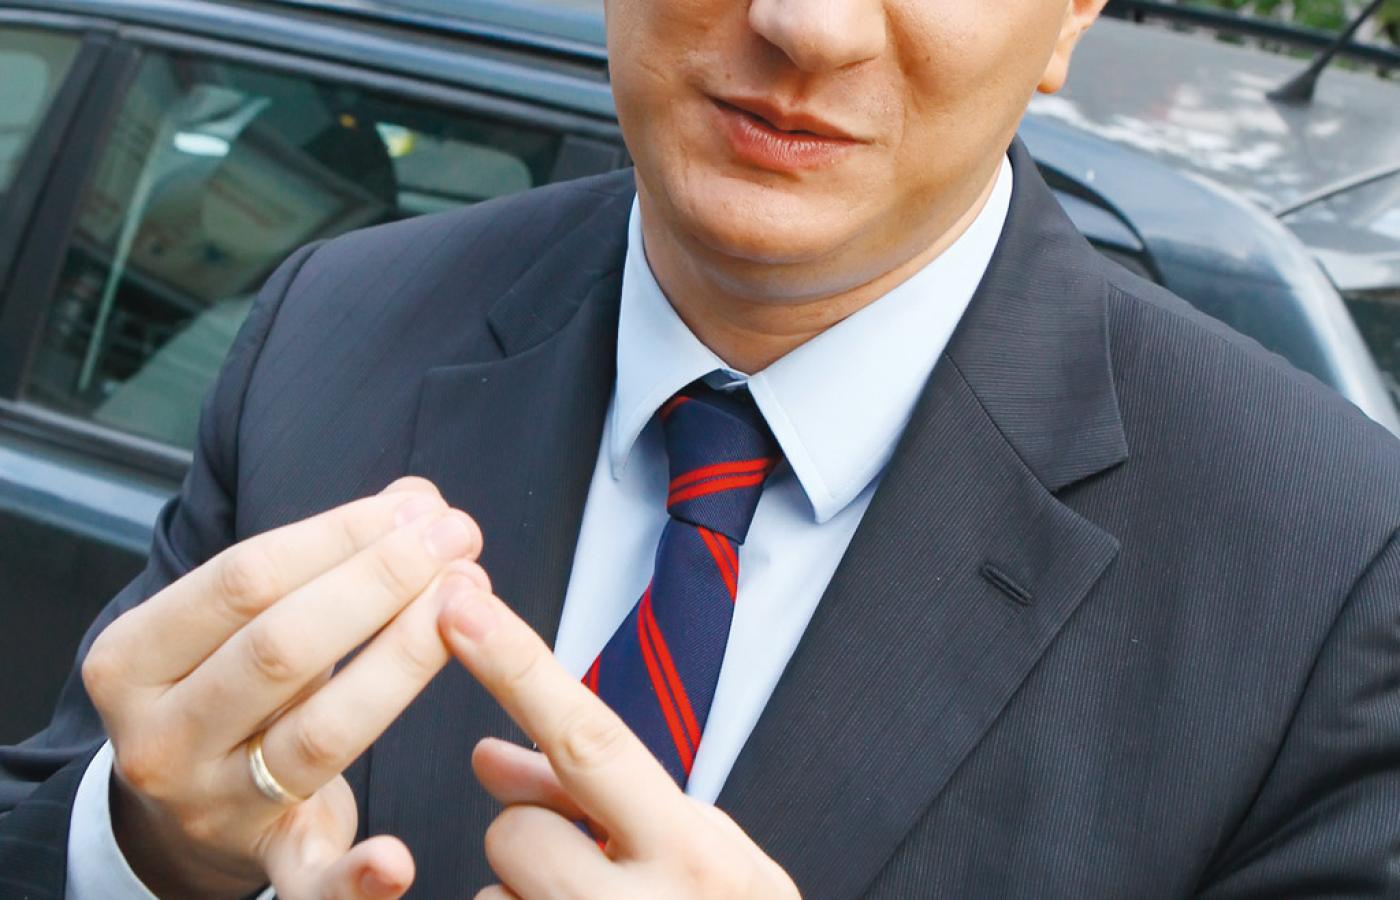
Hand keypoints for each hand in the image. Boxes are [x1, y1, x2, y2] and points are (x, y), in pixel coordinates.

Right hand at [82, 477, 484, 898]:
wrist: (182, 804)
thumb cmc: (229, 682)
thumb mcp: (240, 620)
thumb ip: (321, 554)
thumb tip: (416, 501)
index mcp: (132, 660)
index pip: (243, 579)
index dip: (341, 535)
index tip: (419, 509)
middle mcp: (160, 738)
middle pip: (282, 648)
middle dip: (382, 582)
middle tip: (456, 538)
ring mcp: (211, 806)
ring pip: (321, 732)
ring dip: (407, 657)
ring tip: (471, 597)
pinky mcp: (268, 860)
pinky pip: (311, 879)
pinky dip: (357, 877)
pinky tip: (398, 859)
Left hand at [438, 585, 800, 898]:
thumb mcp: (699, 853)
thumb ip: (600, 800)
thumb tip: (489, 756)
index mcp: (694, 850)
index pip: (589, 738)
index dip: (517, 668)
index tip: (457, 609)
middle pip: (516, 832)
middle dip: (527, 839)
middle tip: (584, 865)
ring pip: (494, 899)